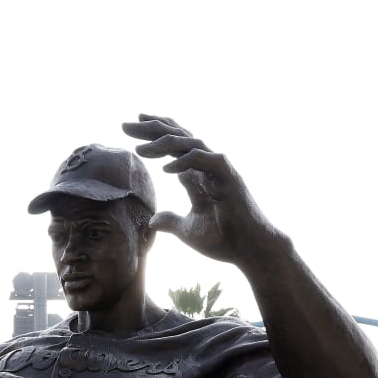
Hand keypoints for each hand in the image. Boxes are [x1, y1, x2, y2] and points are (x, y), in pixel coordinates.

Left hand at [121, 114, 284, 264]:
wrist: (252, 251)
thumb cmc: (225, 240)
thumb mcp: (188, 230)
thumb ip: (171, 221)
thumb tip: (153, 220)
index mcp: (198, 174)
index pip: (174, 145)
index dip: (153, 134)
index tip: (130, 128)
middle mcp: (208, 166)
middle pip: (179, 136)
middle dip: (152, 129)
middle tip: (125, 125)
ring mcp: (220, 170)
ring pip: (191, 142)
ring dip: (164, 142)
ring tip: (140, 149)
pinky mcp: (229, 178)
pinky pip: (205, 160)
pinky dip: (185, 161)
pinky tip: (166, 169)